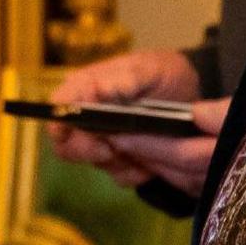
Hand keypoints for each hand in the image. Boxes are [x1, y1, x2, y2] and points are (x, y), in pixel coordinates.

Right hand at [51, 49, 223, 193]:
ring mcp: (101, 139)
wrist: (186, 93)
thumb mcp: (149, 69)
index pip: (58, 108)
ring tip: (143, 151)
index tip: (84, 133)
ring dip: (118, 162)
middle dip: (90, 151)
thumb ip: (125, 78)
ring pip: (94, 163)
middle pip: (66, 144)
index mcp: (85, 87)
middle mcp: (86, 115)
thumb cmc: (160, 73)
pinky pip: (118, 175)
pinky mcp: (118, 158)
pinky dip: (134, 172)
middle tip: (113, 148)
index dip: (61, 125)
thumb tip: (99, 88)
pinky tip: (150, 162)